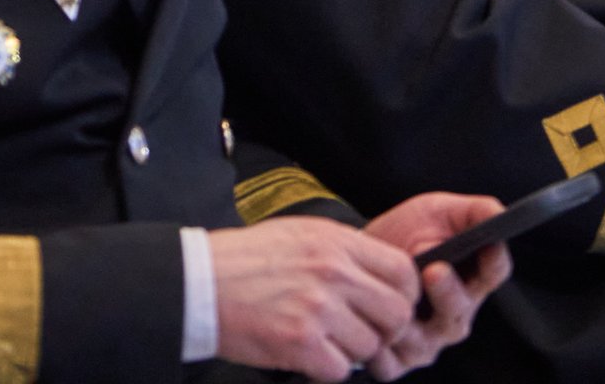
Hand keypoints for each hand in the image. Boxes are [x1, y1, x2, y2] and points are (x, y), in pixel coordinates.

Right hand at [209, 216, 424, 380]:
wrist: (199, 282)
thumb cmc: (246, 260)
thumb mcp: (300, 235)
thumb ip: (342, 251)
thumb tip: (376, 275)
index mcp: (337, 242)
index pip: (402, 270)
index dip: (405, 294)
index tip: (391, 306)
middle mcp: (333, 272)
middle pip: (396, 312)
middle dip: (385, 331)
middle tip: (365, 334)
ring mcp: (318, 308)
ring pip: (369, 346)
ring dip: (352, 352)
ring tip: (327, 344)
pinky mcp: (300, 342)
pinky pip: (339, 370)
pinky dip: (327, 371)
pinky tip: (309, 358)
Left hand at [359, 192, 510, 375]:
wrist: (362, 256)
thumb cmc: (405, 234)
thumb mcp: (439, 211)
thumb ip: (474, 211)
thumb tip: (499, 213)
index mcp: (472, 277)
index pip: (495, 271)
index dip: (493, 260)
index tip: (488, 244)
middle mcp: (455, 313)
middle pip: (460, 311)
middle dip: (448, 291)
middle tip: (434, 269)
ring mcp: (429, 339)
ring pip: (426, 341)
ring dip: (408, 322)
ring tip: (391, 298)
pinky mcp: (400, 360)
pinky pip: (393, 364)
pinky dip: (381, 349)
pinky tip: (370, 323)